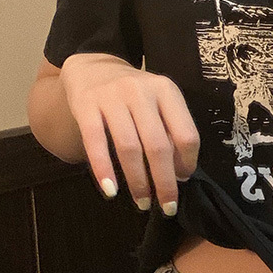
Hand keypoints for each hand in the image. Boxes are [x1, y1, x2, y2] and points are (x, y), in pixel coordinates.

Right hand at [60, 54, 199, 215]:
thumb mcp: (159, 103)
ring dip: (137, 181)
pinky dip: (104, 170)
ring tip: (142, 202)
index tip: (182, 180)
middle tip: (167, 206)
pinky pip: (95, 143)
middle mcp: (141, 92)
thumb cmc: (134, 95)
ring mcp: (112, 97)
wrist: (92, 67)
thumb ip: (171, 131)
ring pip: (129, 148)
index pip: (186, 134)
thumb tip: (179, 174)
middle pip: (158, 145)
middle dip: (164, 182)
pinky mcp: (85, 105)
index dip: (187, 163)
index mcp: (167, 91)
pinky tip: (111, 191)